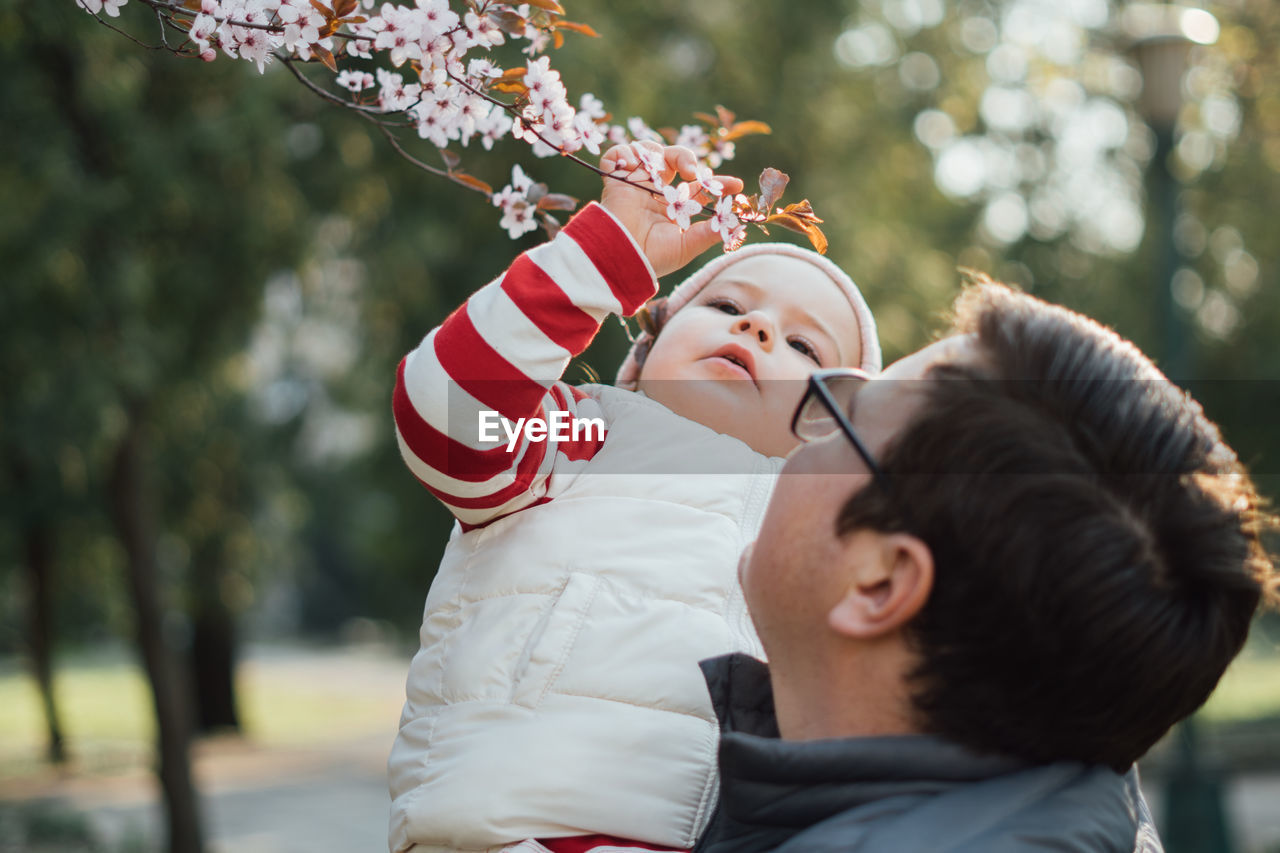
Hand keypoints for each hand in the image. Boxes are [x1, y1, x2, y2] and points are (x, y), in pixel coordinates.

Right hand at [599, 142, 744, 278]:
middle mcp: (655, 192)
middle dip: (686, 158)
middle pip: (674, 159)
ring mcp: (635, 184)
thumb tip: (736, 225)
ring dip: (657, 152)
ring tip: (663, 168)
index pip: (698, 186)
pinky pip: (616, 155)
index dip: (717, 182)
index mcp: (673, 207)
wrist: (623, 259)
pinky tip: (635, 167)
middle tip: (693, 173)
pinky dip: (624, 154)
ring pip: (648, 151)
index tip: (736, 185)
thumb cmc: (654, 258)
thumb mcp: (687, 246)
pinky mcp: (615, 180)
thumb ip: (709, 233)